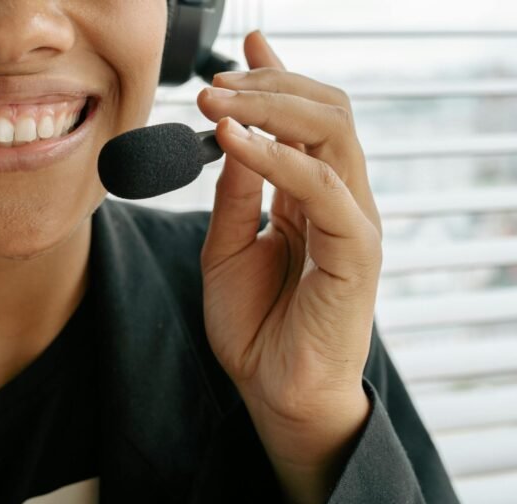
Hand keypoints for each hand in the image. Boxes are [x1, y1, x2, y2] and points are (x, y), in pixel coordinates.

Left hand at [196, 31, 381, 503]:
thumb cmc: (254, 326)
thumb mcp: (226, 248)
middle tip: (213, 82)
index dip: (278, 78)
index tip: (245, 46)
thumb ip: (233, 194)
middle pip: (324, 112)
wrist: (273, 390)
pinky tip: (235, 141)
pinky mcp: (357, 249)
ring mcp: (352, 221)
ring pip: (331, 133)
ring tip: (216, 100)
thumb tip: (229, 137)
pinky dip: (278, 157)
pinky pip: (324, 187)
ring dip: (270, 108)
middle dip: (268, 86)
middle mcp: (337, 199)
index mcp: (308, 197)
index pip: (305, 120)